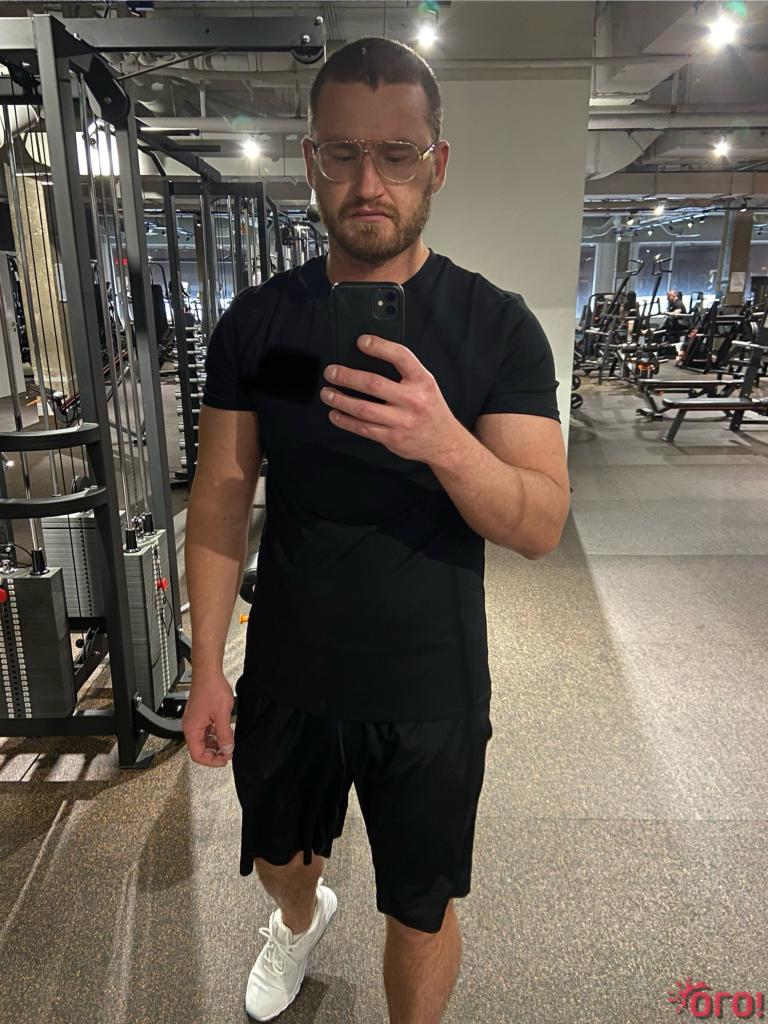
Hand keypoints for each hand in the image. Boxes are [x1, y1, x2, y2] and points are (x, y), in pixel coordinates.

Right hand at [182, 670, 234, 767]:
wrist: (208, 673)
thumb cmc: (211, 688)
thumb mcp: (222, 715)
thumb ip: (225, 734)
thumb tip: (227, 749)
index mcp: (192, 729)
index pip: (197, 755)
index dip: (211, 761)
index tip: (224, 760)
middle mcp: (190, 726)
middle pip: (200, 749)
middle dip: (214, 753)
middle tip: (228, 752)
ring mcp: (195, 721)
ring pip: (203, 740)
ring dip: (215, 744)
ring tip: (228, 743)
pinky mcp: (200, 715)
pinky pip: (206, 731)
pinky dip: (215, 735)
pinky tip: (225, 732)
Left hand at [319, 334, 462, 463]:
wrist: (444, 442)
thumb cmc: (430, 409)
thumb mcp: (426, 384)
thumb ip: (404, 372)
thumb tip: (368, 359)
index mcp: (422, 381)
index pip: (400, 357)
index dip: (380, 346)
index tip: (362, 341)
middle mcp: (413, 400)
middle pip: (373, 384)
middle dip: (347, 377)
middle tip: (331, 372)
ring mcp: (402, 421)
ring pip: (364, 409)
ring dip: (340, 400)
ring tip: (327, 393)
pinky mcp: (392, 438)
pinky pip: (363, 428)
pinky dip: (345, 421)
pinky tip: (336, 414)